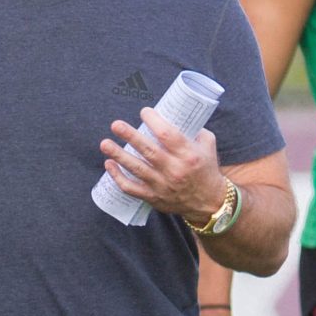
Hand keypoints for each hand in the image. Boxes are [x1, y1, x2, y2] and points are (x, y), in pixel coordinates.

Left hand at [100, 112, 225, 220]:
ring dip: (119, 155)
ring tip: (105, 143)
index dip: (153, 121)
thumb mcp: (207, 146)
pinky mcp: (154, 197)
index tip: (144, 112)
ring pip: (137, 169)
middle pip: (148, 151)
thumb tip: (175, 113)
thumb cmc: (207, 169)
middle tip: (116, 125)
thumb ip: (194, 130)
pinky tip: (109, 164)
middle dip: (130, 136)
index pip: (167, 135)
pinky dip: (118, 177)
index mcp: (189, 155)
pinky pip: (131, 188)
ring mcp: (163, 185)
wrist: (210, 203)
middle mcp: (175, 170)